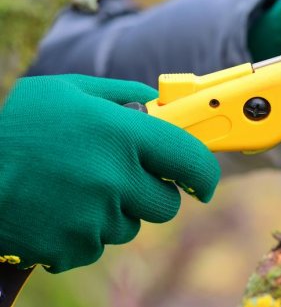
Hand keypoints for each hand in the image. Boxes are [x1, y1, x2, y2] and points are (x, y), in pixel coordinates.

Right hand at [0, 75, 219, 272]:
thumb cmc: (18, 123)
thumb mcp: (71, 92)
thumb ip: (123, 95)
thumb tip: (158, 104)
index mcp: (121, 135)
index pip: (191, 160)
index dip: (204, 172)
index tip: (202, 180)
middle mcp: (113, 179)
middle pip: (166, 204)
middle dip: (152, 192)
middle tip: (125, 177)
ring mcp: (92, 217)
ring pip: (130, 226)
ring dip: (115, 211)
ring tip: (77, 188)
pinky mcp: (70, 247)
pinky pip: (96, 245)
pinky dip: (85, 232)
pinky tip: (58, 209)